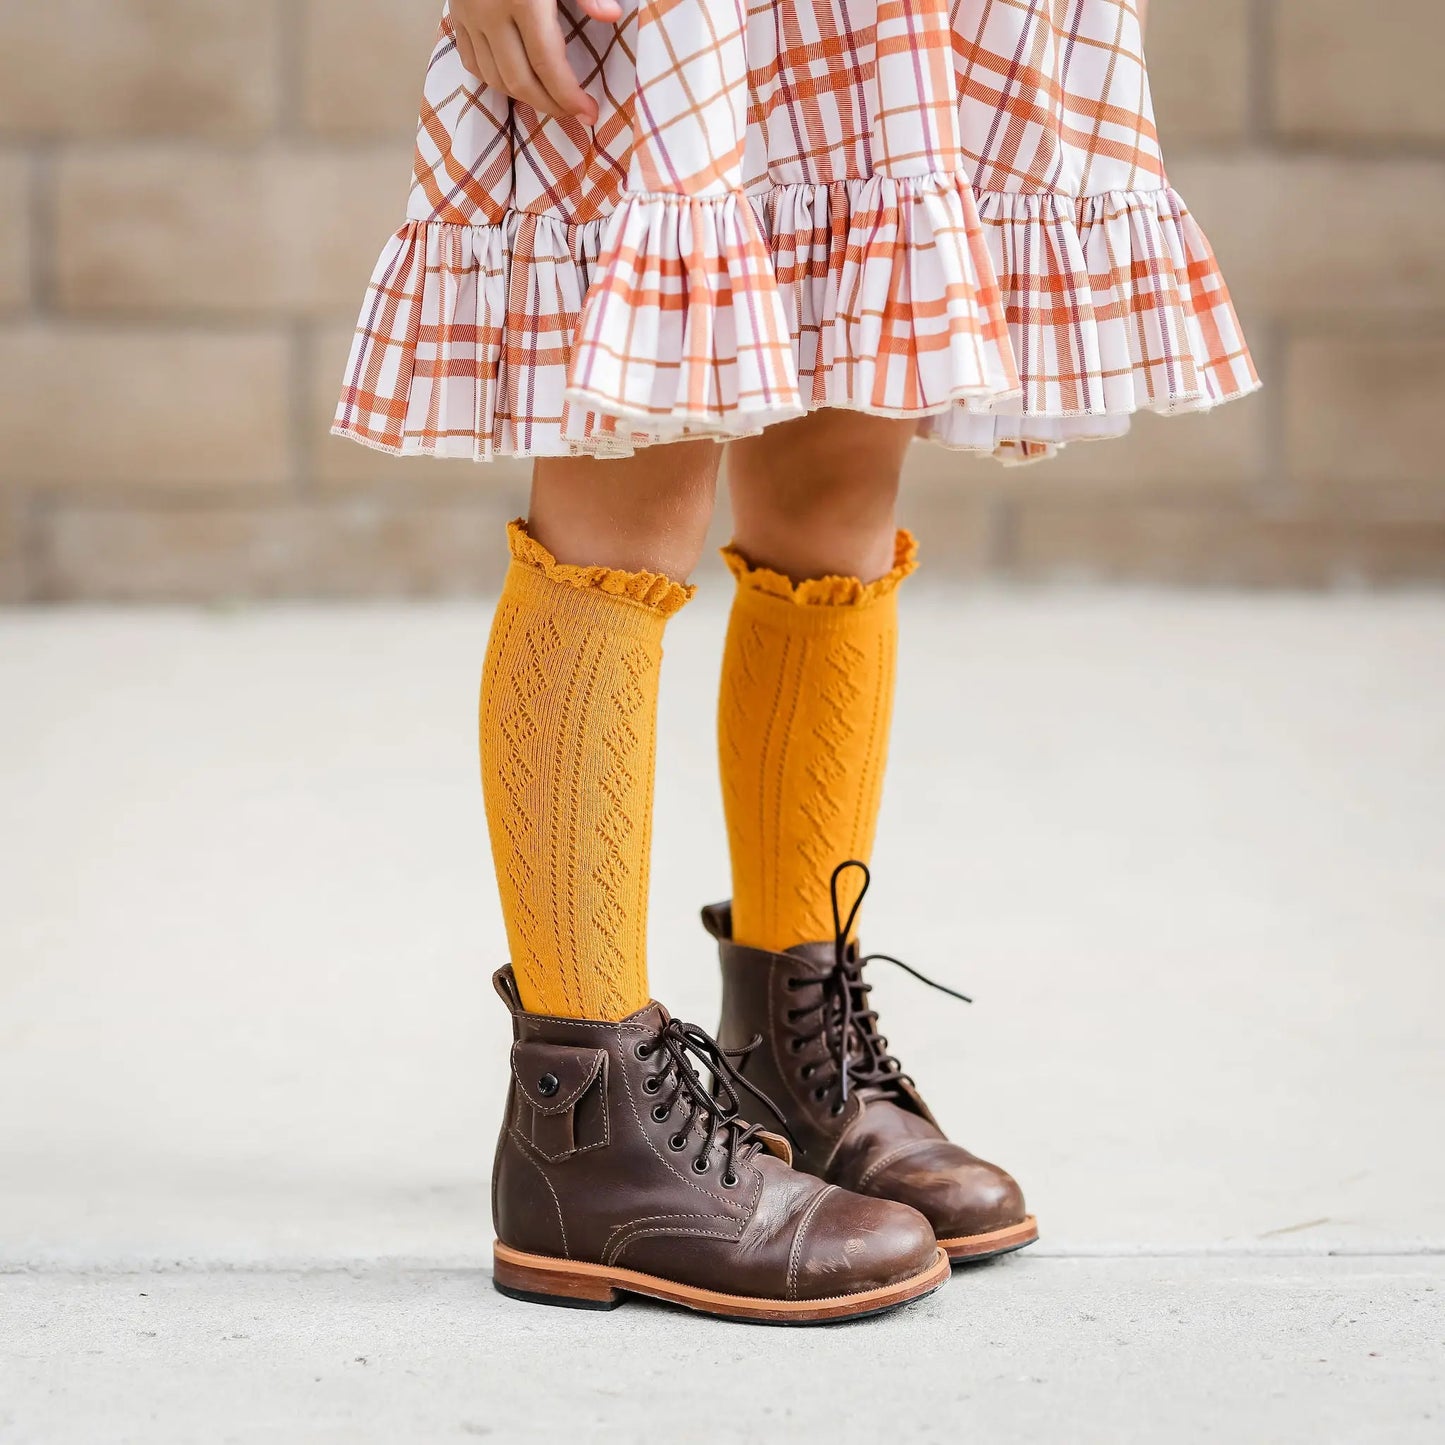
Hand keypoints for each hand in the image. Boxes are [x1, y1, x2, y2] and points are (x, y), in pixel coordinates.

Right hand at [450, 0, 622, 121]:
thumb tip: (611, 15)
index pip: (548, 65)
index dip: (569, 97)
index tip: (589, 112)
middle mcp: (492, 13)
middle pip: (520, 81)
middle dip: (549, 106)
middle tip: (572, 113)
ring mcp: (469, 17)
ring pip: (494, 78)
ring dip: (523, 97)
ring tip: (549, 100)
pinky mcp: (455, 15)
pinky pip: (472, 62)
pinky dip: (495, 80)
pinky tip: (516, 81)